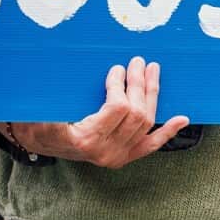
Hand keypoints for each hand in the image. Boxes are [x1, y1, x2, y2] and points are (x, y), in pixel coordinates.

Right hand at [7, 57, 189, 168]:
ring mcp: (118, 157)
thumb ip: (50, 105)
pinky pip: (151, 145)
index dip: (120, 86)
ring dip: (152, 95)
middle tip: (139, 62)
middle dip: (139, 85)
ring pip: (146, 123)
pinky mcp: (125, 157)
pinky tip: (182, 119)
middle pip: (136, 114)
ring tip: (153, 72)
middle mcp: (106, 153)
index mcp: (86, 140)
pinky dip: (167, 131)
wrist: (40, 143)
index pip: (117, 109)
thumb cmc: (38, 122)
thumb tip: (54, 81)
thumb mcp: (38, 113)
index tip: (117, 68)